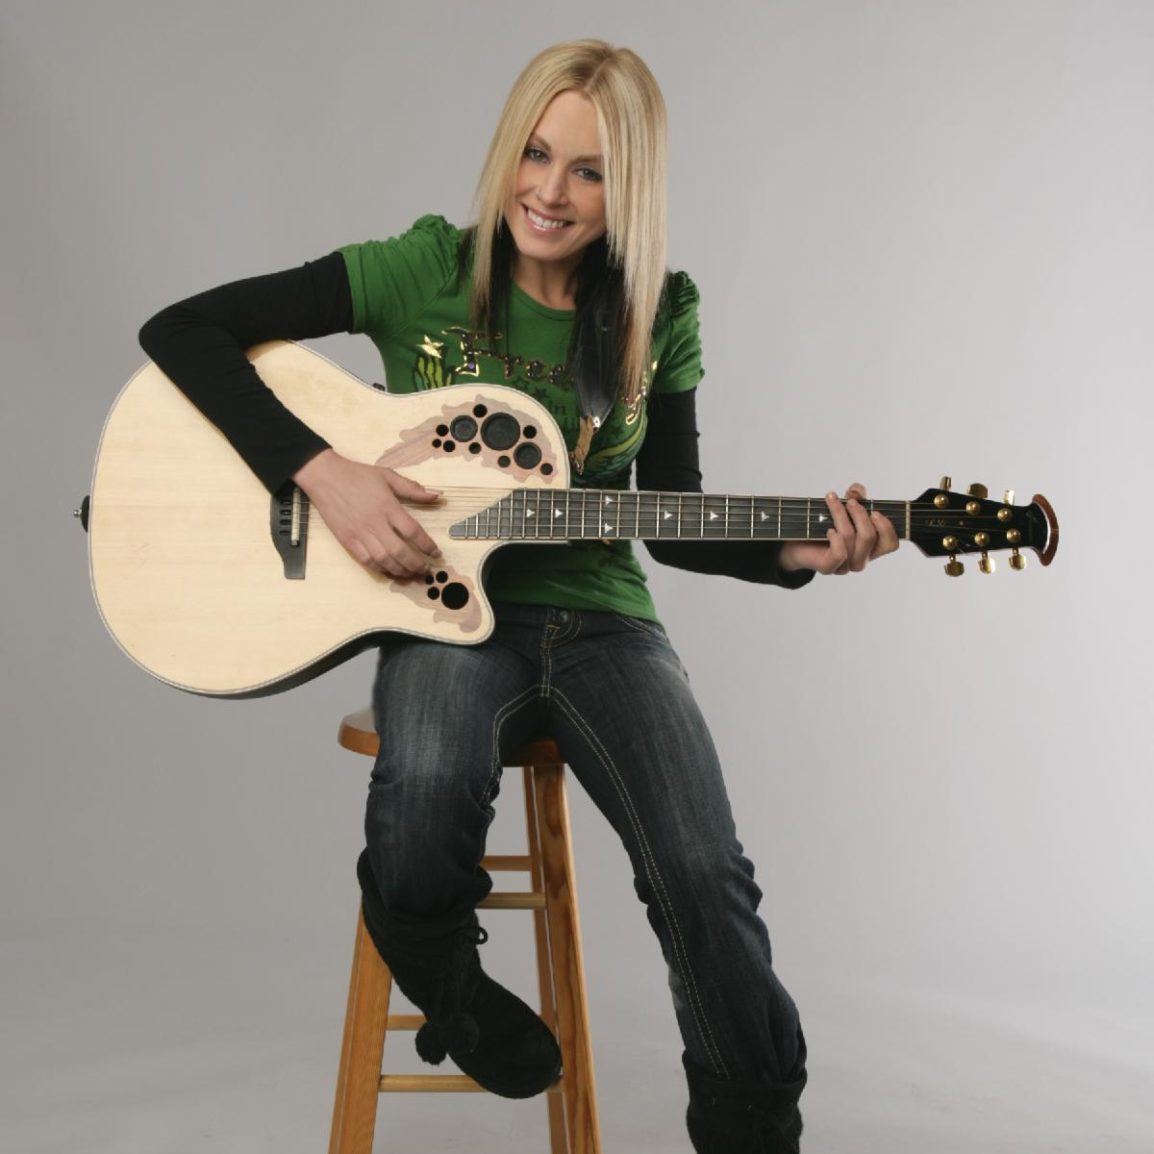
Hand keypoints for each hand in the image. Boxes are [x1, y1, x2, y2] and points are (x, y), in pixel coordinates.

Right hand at [293, 449, 441, 578]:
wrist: (325, 477)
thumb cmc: (357, 475)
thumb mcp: (387, 476)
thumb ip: (412, 489)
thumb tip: (436, 496)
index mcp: (388, 506)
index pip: (413, 531)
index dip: (427, 545)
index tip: (436, 553)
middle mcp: (375, 523)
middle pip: (400, 551)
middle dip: (416, 565)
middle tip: (426, 570)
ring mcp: (360, 534)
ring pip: (384, 560)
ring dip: (400, 570)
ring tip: (411, 574)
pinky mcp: (348, 540)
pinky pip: (366, 560)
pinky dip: (380, 569)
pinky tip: (390, 571)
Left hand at [779, 483, 898, 575]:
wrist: (797, 542)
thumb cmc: (825, 523)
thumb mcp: (845, 505)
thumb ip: (857, 495)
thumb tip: (856, 492)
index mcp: (871, 547)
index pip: (890, 544)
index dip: (886, 527)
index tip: (874, 511)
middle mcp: (861, 558)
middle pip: (869, 537)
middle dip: (859, 514)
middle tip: (849, 501)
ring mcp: (845, 565)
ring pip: (850, 538)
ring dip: (841, 515)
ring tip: (831, 501)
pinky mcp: (829, 567)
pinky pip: (839, 554)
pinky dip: (835, 538)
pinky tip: (828, 529)